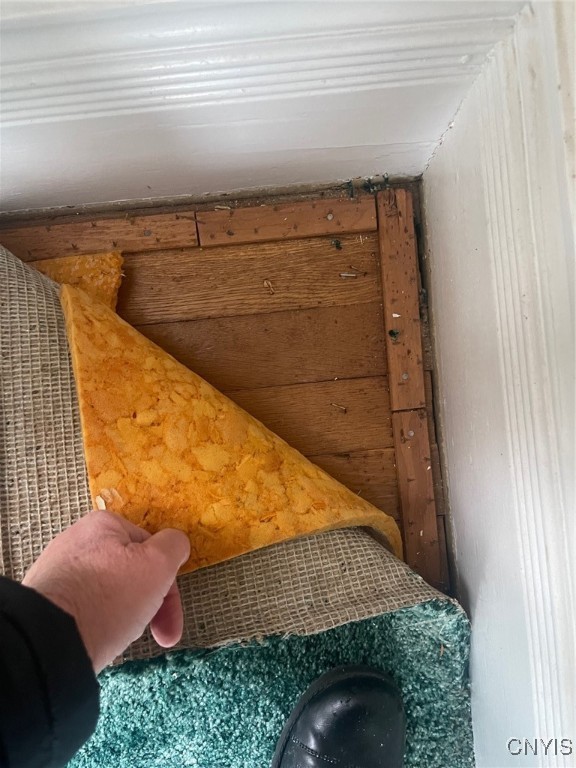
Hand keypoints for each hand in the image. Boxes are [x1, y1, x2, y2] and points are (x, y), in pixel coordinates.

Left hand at [22, 510, 189, 672]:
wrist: (49, 642)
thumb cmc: (108, 599)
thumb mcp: (157, 565)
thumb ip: (174, 546)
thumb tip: (176, 543)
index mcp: (104, 525)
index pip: (152, 549)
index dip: (168, 582)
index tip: (170, 615)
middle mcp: (76, 542)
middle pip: (130, 572)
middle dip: (149, 605)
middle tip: (159, 636)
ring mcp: (57, 573)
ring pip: (108, 594)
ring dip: (125, 616)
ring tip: (122, 640)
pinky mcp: (44, 603)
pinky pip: (84, 610)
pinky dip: (97, 624)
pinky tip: (98, 641)